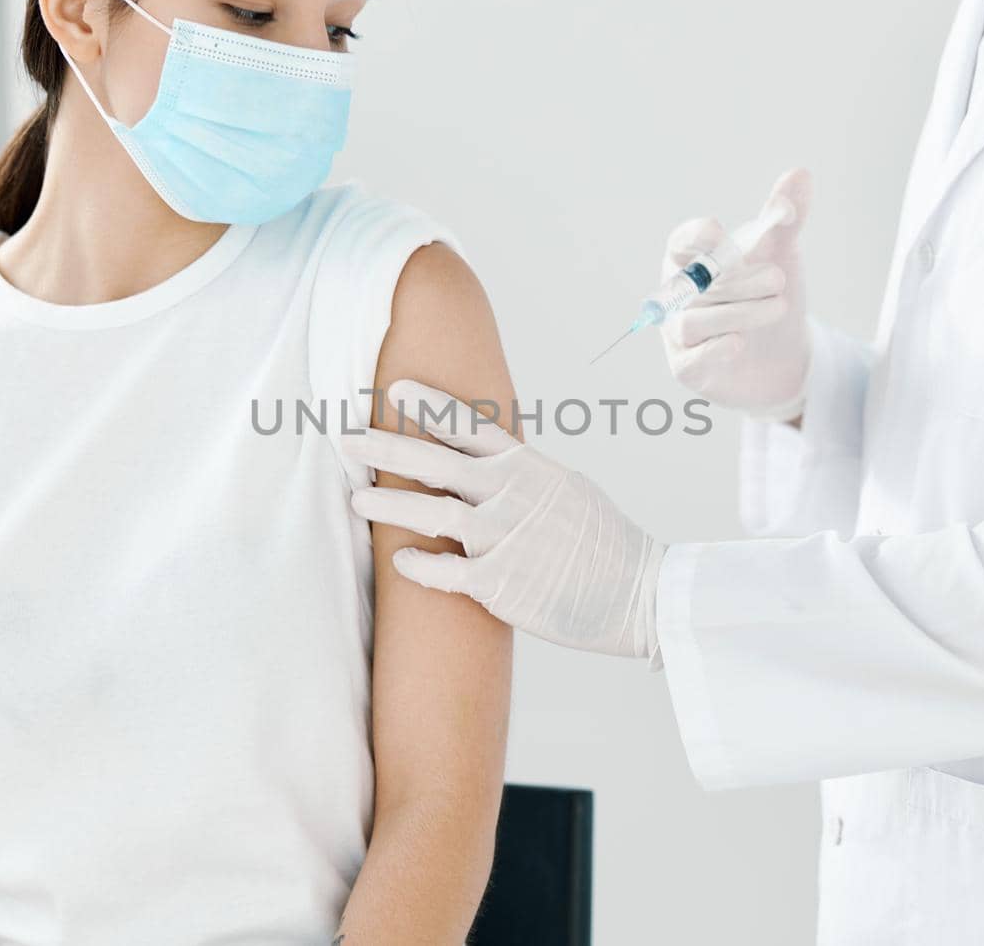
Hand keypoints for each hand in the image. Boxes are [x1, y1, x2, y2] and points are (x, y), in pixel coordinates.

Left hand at [343, 380, 665, 658]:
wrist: (637, 593)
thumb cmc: (606, 544)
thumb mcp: (569, 489)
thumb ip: (527, 475)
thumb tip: (495, 463)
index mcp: (528, 467)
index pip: (470, 426)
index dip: (430, 405)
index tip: (394, 389)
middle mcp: (511, 495)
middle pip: (435, 462)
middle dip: (386, 447)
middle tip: (345, 439)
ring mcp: (504, 537)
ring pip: (432, 512)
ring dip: (390, 504)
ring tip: (356, 498)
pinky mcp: (500, 583)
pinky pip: (445, 572)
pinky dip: (419, 566)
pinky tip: (399, 562)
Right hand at [662, 168, 813, 420]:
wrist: (782, 359)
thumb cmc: (768, 299)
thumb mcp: (782, 257)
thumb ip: (784, 219)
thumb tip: (799, 173)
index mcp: (692, 262)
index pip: (680, 243)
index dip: (693, 237)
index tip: (718, 233)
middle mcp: (677, 297)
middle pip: (694, 283)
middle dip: (738, 279)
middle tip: (778, 279)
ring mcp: (678, 334)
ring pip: (695, 320)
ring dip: (739, 312)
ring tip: (778, 306)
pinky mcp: (688, 368)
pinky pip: (693, 358)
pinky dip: (716, 348)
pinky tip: (741, 342)